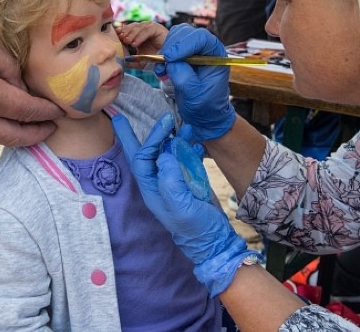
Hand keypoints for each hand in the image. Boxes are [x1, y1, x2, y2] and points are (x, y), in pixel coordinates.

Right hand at [0, 10, 63, 145]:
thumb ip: (7, 65)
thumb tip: (19, 83)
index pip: (27, 111)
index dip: (46, 112)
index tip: (60, 111)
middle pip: (13, 135)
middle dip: (35, 135)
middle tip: (51, 128)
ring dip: (15, 135)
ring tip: (29, 128)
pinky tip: (1, 120)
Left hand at [114, 114, 256, 296]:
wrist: (217, 242)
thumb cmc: (197, 229)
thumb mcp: (182, 207)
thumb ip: (171, 182)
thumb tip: (165, 156)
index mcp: (152, 190)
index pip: (143, 159)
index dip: (149, 139)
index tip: (163, 123)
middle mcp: (159, 184)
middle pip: (148, 154)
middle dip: (150, 135)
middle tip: (151, 117)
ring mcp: (174, 183)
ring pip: (168, 155)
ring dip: (174, 139)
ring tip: (183, 124)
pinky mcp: (189, 183)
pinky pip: (184, 161)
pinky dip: (189, 149)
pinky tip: (196, 141)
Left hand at [116, 21, 167, 69]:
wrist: (168, 60)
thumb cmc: (155, 59)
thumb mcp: (140, 60)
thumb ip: (130, 60)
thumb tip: (119, 60)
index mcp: (139, 33)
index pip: (128, 29)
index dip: (122, 32)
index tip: (116, 36)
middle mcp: (144, 28)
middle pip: (132, 26)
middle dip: (126, 32)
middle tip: (121, 40)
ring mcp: (150, 27)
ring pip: (138, 27)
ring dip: (131, 34)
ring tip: (127, 42)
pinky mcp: (157, 28)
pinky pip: (146, 31)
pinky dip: (140, 37)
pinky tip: (135, 44)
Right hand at [158, 24, 234, 141]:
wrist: (204, 113)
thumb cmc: (206, 105)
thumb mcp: (196, 95)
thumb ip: (185, 78)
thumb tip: (172, 62)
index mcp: (216, 54)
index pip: (201, 38)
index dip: (184, 44)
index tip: (170, 58)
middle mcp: (206, 48)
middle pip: (187, 33)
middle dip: (172, 45)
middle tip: (163, 62)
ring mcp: (193, 50)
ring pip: (176, 36)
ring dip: (165, 50)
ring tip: (162, 68)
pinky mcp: (182, 55)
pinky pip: (169, 46)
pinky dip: (161, 55)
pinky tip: (161, 70)